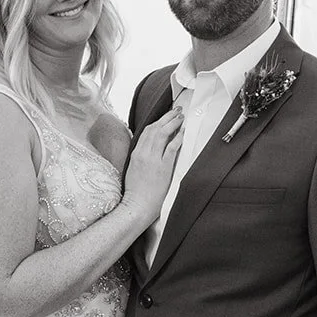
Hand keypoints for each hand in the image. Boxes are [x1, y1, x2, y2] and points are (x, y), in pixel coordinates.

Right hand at [121, 107, 184, 226]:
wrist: (137, 205)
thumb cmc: (136, 191)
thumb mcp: (133, 169)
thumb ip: (140, 157)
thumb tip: (148, 148)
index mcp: (136, 153)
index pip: (146, 131)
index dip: (157, 121)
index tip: (165, 116)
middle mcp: (143, 153)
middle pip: (155, 129)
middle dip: (167, 117)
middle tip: (176, 111)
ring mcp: (153, 159)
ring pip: (163, 134)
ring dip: (173, 123)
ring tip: (181, 117)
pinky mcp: (163, 167)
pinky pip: (172, 148)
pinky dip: (178, 138)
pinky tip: (183, 132)